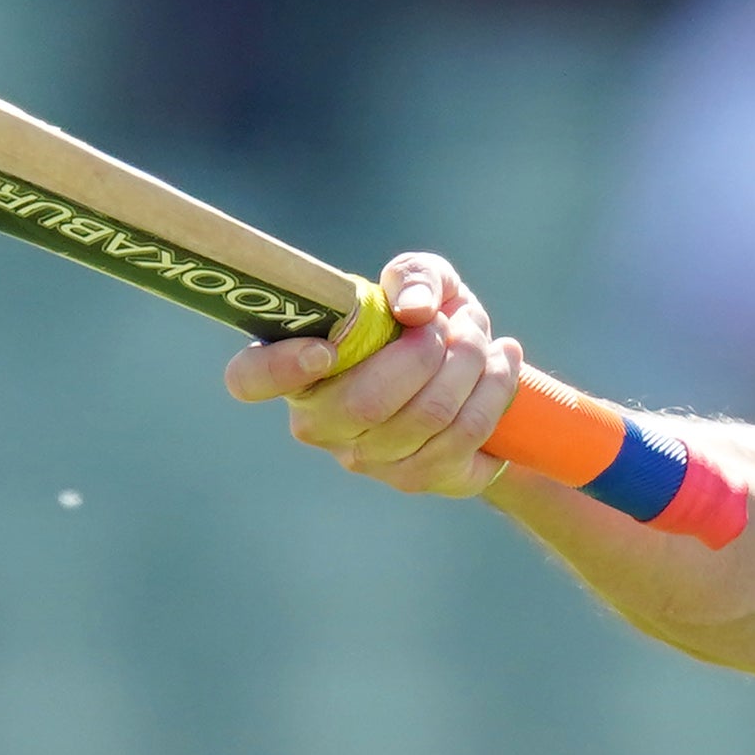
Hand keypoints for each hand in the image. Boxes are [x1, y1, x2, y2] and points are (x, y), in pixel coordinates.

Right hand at [224, 252, 522, 496]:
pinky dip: (495, 390)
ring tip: (483, 337)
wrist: (477, 376)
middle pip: (368, 402)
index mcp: (298, 365)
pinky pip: (464, 438)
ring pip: (427, 417)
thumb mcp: (421, 280)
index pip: (250, 379)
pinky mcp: (416, 479)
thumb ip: (414, 275)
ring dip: (471, 365)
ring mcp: (365, 459)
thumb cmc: (427, 320)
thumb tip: (414, 309)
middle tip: (455, 323)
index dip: (278, 368)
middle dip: (430, 351)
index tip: (323, 350)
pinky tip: (504, 361)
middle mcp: (319, 422)